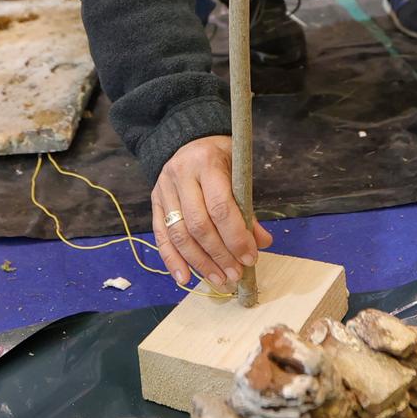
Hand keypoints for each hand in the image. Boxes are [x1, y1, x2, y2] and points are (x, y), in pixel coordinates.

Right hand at [151, 135, 273, 287]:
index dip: (235, 236)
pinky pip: (161, 236)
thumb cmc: (221, 156)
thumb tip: (262, 242)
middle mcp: (180, 175)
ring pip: (179, 234)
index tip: (249, 257)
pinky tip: (185, 279)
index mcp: (207, 163)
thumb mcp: (238, 171)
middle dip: (219, 254)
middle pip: (198, 224)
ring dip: (199, 262)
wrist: (188, 138)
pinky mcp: (154, 202)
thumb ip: (247, 206)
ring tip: (219, 279)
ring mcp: (163, 189)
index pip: (220, 206)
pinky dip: (172, 260)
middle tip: (235, 274)